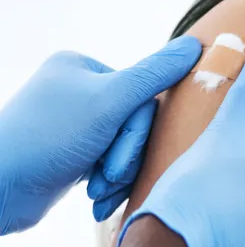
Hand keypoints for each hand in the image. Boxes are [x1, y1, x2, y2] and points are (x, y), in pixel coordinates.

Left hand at [0, 36, 201, 235]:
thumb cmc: (47, 140)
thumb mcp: (109, 102)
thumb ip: (154, 74)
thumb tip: (195, 44)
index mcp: (81, 68)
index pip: (140, 94)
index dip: (136, 131)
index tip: (115, 156)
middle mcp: (76, 92)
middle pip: (134, 123)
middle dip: (124, 157)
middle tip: (106, 179)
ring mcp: (73, 125)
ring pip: (124, 147)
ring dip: (116, 176)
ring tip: (97, 193)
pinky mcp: (70, 156)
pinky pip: (108, 165)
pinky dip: (107, 186)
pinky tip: (95, 202)